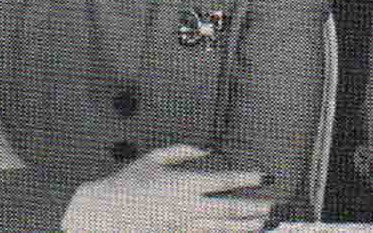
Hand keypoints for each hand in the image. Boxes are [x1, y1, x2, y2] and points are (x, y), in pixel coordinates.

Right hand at [61, 144, 272, 232]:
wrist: (100, 213)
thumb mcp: (153, 159)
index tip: (264, 176)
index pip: (225, 180)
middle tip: (272, 205)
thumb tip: (205, 148)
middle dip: (253, 207)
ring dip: (243, 226)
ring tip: (262, 224)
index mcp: (184, 184)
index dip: (247, 178)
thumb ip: (182, 152)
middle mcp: (187, 206)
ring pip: (221, 228)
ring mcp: (181, 226)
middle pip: (229, 208)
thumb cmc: (126, 184)